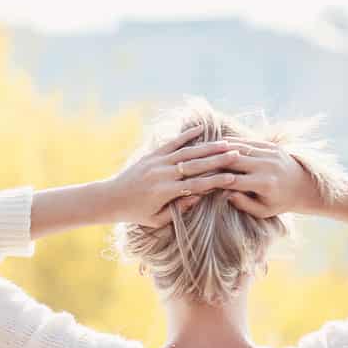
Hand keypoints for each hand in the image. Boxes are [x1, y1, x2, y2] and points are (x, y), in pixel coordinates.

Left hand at [102, 123, 250, 227]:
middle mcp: (162, 173)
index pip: (197, 184)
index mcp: (165, 191)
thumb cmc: (135, 213)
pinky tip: (201, 128)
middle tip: (237, 155)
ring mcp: (157, 162)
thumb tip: (198, 197)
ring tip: (226, 144)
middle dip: (218, 160)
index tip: (234, 178)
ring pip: (187, 152)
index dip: (216, 181)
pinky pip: (172, 142)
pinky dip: (186, 135)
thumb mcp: (157, 219)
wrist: (110, 198)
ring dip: (207, 147)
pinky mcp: (152, 154)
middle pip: (195, 165)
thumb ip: (178, 209)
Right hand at [207, 136, 327, 217]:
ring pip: (239, 147)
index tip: (200, 180)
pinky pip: (248, 141)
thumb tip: (225, 192)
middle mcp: (267, 166)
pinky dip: (232, 142)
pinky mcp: (271, 145)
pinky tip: (218, 144)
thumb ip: (243, 203)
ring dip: (221, 148)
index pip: (233, 179)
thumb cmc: (279, 203)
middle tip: (197, 161)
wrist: (303, 186)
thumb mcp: (262, 211)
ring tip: (204, 150)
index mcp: (264, 184)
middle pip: (234, 160)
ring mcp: (270, 153)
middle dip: (215, 161)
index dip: (216, 180)